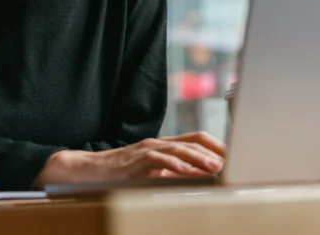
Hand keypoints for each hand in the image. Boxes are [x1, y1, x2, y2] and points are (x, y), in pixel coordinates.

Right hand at [34, 132, 225, 185]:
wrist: (87, 171)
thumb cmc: (119, 175)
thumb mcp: (149, 174)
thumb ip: (170, 174)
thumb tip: (195, 180)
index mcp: (164, 145)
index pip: (196, 138)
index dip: (216, 145)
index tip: (233, 157)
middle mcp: (158, 143)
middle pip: (193, 140)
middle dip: (214, 150)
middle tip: (231, 162)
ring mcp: (146, 149)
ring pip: (178, 149)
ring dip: (199, 158)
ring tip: (215, 167)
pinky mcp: (135, 159)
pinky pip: (158, 159)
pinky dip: (173, 165)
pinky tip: (185, 172)